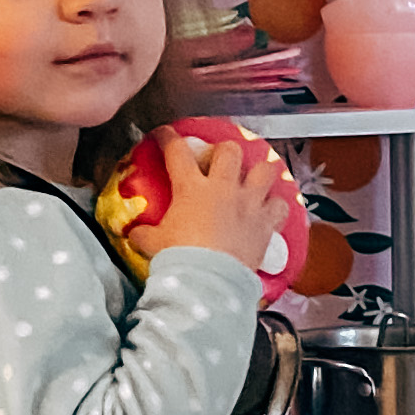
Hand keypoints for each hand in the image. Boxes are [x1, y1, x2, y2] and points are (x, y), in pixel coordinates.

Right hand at [135, 132, 289, 273]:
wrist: (208, 280)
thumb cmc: (179, 258)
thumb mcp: (153, 244)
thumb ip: (144, 234)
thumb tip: (132, 233)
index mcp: (191, 188)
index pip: (177, 151)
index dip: (168, 138)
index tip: (164, 133)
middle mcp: (222, 188)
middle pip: (229, 150)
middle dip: (224, 151)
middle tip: (220, 161)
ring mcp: (248, 203)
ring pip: (264, 170)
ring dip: (260, 172)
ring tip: (255, 178)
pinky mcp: (266, 222)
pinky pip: (281, 205)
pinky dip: (277, 206)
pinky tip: (271, 209)